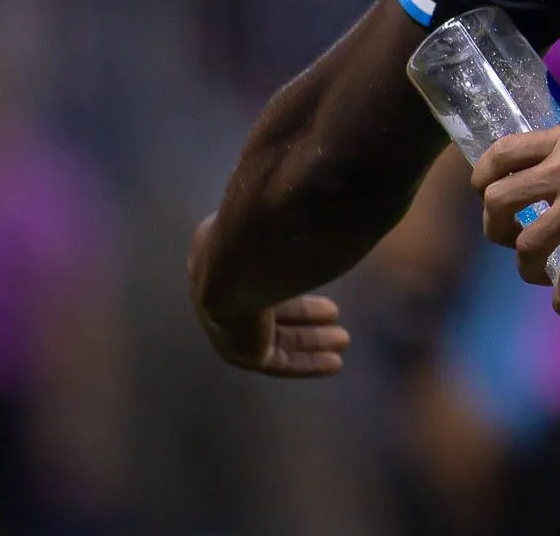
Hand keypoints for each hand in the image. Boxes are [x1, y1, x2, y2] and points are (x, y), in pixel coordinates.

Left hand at [190, 216, 351, 375]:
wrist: (238, 261)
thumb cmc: (266, 228)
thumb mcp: (278, 215)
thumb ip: (293, 216)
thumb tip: (320, 197)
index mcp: (218, 249)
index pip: (255, 269)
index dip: (290, 275)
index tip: (316, 272)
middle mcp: (216, 288)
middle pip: (266, 305)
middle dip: (303, 313)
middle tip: (335, 314)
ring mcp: (224, 322)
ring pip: (272, 335)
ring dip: (310, 340)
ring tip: (343, 341)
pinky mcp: (237, 350)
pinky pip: (275, 359)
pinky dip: (305, 362)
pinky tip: (334, 363)